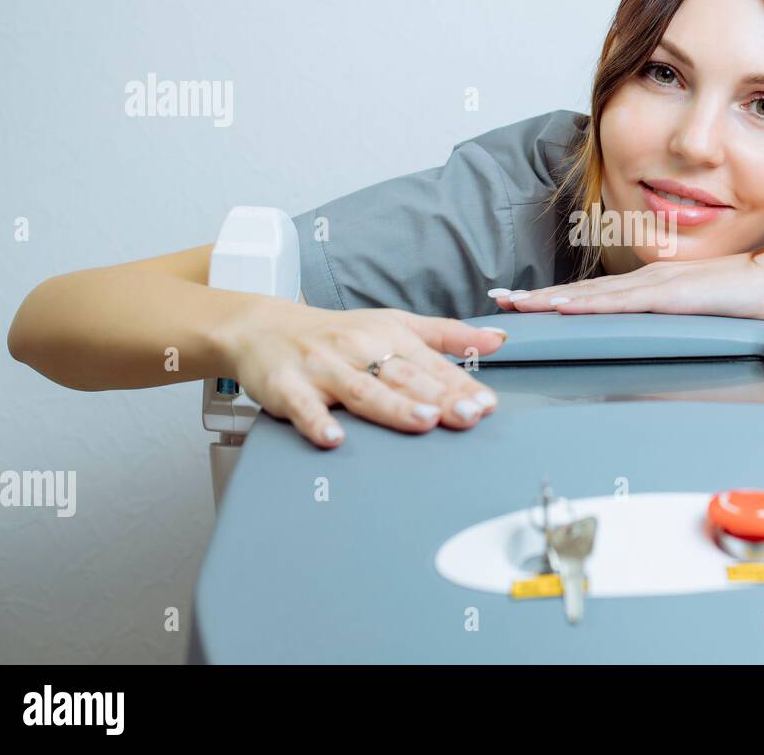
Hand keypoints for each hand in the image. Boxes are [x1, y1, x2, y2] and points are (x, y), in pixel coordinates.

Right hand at [212, 297, 507, 448]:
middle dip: (438, 398)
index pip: (431, 365)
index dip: (461, 385)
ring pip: (363, 390)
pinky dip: (317, 422)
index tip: (486, 404)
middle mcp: (359, 348)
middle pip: (404, 378)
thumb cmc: (337, 332)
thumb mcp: (395, 324)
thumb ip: (447, 335)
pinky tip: (334, 438)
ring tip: (422, 422)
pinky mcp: (288, 386)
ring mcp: (324, 368)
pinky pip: (304, 406)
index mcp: (389, 336)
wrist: (264, 327)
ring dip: (393, 407)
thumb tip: (499, 339)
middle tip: (468, 415)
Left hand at [490, 252, 763, 321]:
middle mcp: (643, 281)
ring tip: (516, 304)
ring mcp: (654, 286)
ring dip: (550, 300)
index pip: (592, 294)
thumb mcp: (695, 313)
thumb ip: (670, 320)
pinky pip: (619, 303)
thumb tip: (649, 334)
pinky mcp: (667, 297)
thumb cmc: (742, 300)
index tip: (522, 302)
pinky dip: (587, 306)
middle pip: (579, 292)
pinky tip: (563, 308)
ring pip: (590, 295)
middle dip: (537, 297)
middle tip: (499, 301)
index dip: (555, 298)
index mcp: (649, 286)